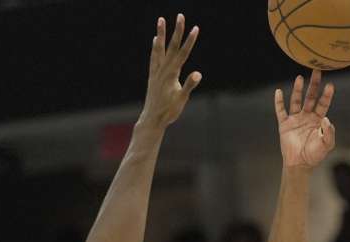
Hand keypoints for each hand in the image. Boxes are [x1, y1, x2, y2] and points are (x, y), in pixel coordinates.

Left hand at [140, 14, 201, 129]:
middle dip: (177, 31)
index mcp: (171, 74)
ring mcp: (156, 71)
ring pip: (159, 48)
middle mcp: (163, 69)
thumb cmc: (168, 111)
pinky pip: (154, 58)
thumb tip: (198, 73)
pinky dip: (155, 48)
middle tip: (180, 15)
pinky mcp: (153, 76)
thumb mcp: (181, 99)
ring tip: (161, 20)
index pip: (183, 53)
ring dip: (161, 34)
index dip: (190, 40)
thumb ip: (189, 85)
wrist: (152, 119)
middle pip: (171, 46)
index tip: (196, 28)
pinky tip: (155, 40)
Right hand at [275, 70, 335, 169]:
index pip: (323, 104)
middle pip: (311, 97)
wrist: (300, 164)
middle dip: (314, 85)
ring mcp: (295, 119)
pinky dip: (279, 102)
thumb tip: (326, 119)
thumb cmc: (315, 155)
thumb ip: (329, 132)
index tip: (330, 85)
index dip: (326, 95)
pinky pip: (281, 111)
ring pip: (296, 101)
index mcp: (318, 120)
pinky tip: (278, 92)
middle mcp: (307, 116)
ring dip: (298, 90)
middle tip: (317, 71)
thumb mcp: (327, 145)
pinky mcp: (284, 124)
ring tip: (300, 78)